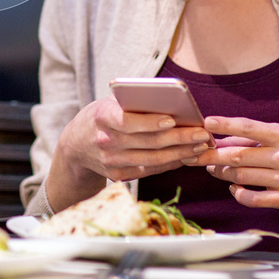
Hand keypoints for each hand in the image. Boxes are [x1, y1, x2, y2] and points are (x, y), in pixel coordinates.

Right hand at [59, 96, 212, 180]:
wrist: (76, 144)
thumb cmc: (102, 116)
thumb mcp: (110, 103)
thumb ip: (133, 102)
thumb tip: (172, 102)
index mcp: (102, 117)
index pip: (127, 121)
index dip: (150, 122)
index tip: (172, 119)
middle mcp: (105, 141)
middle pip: (147, 142)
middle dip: (179, 138)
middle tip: (202, 133)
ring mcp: (111, 161)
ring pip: (152, 159)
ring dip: (180, 153)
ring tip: (200, 145)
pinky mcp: (117, 176)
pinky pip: (149, 170)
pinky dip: (169, 164)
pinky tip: (185, 156)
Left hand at [194, 116, 278, 210]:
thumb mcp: (278, 136)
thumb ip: (249, 138)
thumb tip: (216, 138)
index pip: (250, 128)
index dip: (226, 125)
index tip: (206, 122)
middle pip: (239, 156)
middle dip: (212, 155)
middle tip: (194, 154)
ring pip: (241, 176)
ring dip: (221, 172)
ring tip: (211, 167)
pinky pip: (251, 198)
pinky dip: (237, 192)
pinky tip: (232, 186)